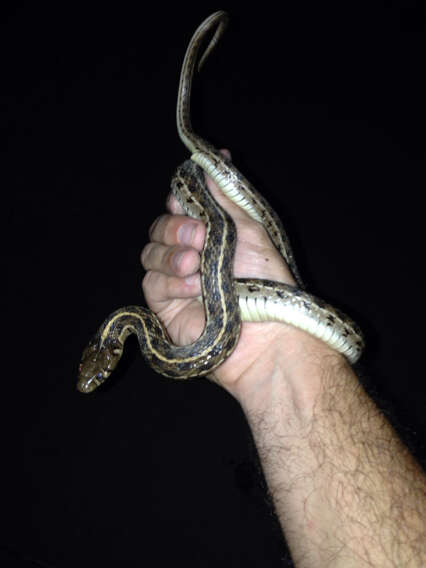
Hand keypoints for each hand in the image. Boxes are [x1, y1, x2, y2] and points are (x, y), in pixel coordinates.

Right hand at [141, 150, 330, 398]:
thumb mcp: (249, 229)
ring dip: (173, 254)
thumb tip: (216, 156)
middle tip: (200, 236)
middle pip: (161, 227)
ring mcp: (176, 280)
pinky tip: (193, 289)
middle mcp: (191, 254)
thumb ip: (225, 195)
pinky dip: (170, 281)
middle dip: (176, 227)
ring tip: (197, 265)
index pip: (181, 207)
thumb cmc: (265, 283)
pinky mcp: (165, 306)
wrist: (266, 337)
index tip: (185, 199)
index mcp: (211, 234)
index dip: (179, 200)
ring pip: (151, 252)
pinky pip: (151, 283)